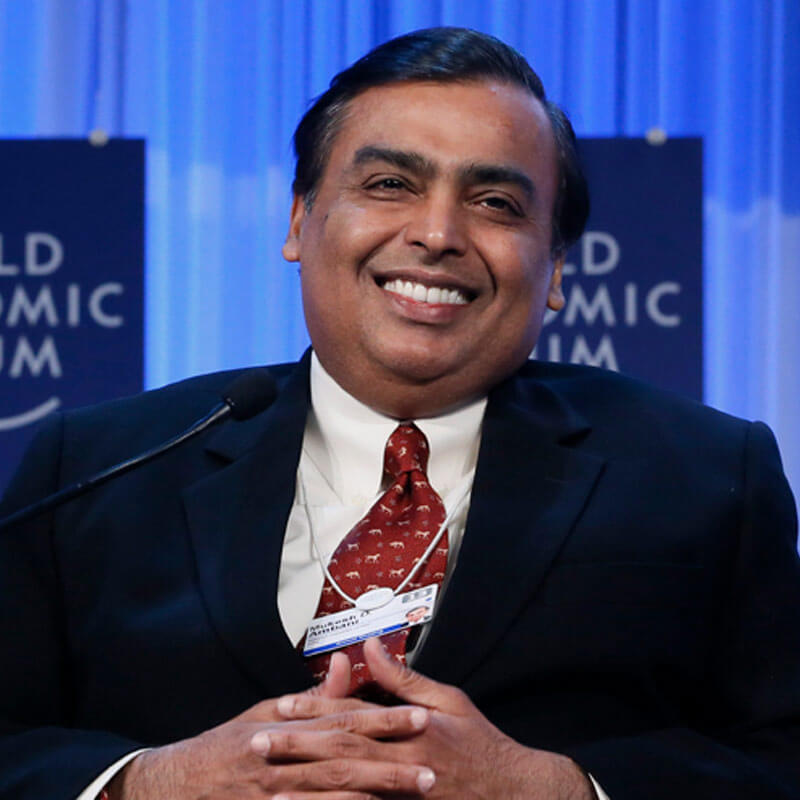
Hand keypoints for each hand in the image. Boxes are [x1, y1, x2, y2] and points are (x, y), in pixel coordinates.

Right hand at [110, 652, 435, 798]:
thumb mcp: (265, 713)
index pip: (342, 721)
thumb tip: (347, 664)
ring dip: (374, 797)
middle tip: (431, 767)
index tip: (420, 717)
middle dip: (389, 764)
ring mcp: (272, 795)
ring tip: (414, 794)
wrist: (175, 786)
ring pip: (330, 797)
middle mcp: (281, 759)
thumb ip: (311, 697)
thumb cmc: (226, 747)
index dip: (383, 720)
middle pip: (343, 761)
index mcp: (284, 727)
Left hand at [275, 638, 595, 799]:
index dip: (314, 711)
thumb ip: (404, 678)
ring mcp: (403, 795)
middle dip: (295, 749)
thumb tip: (370, 644)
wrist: (517, 794)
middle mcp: (402, 760)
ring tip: (269, 788)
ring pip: (347, 790)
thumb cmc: (482, 744)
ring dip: (306, 787)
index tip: (279, 708)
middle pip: (340, 752)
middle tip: (255, 746)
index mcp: (410, 726)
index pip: (353, 715)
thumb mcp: (449, 700)